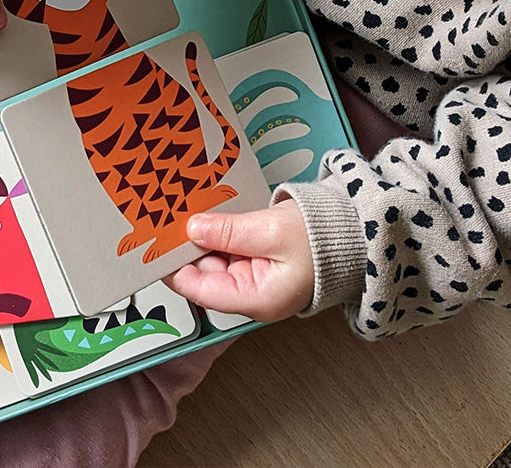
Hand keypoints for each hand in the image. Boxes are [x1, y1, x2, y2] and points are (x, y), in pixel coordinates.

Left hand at [163, 199, 314, 321]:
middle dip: (187, 247)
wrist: (355, 232)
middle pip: (204, 272)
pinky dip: (218, 233)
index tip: (155, 246)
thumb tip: (192, 229)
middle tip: (165, 218)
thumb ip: (229, 231)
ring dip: (202, 237)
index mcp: (256, 299)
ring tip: (182, 210)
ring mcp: (255, 278)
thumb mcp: (270, 231)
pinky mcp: (258, 261)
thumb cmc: (323, 239)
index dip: (174, 268)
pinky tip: (207, 213)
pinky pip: (229, 249)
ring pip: (215, 258)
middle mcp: (252, 295)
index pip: (200, 290)